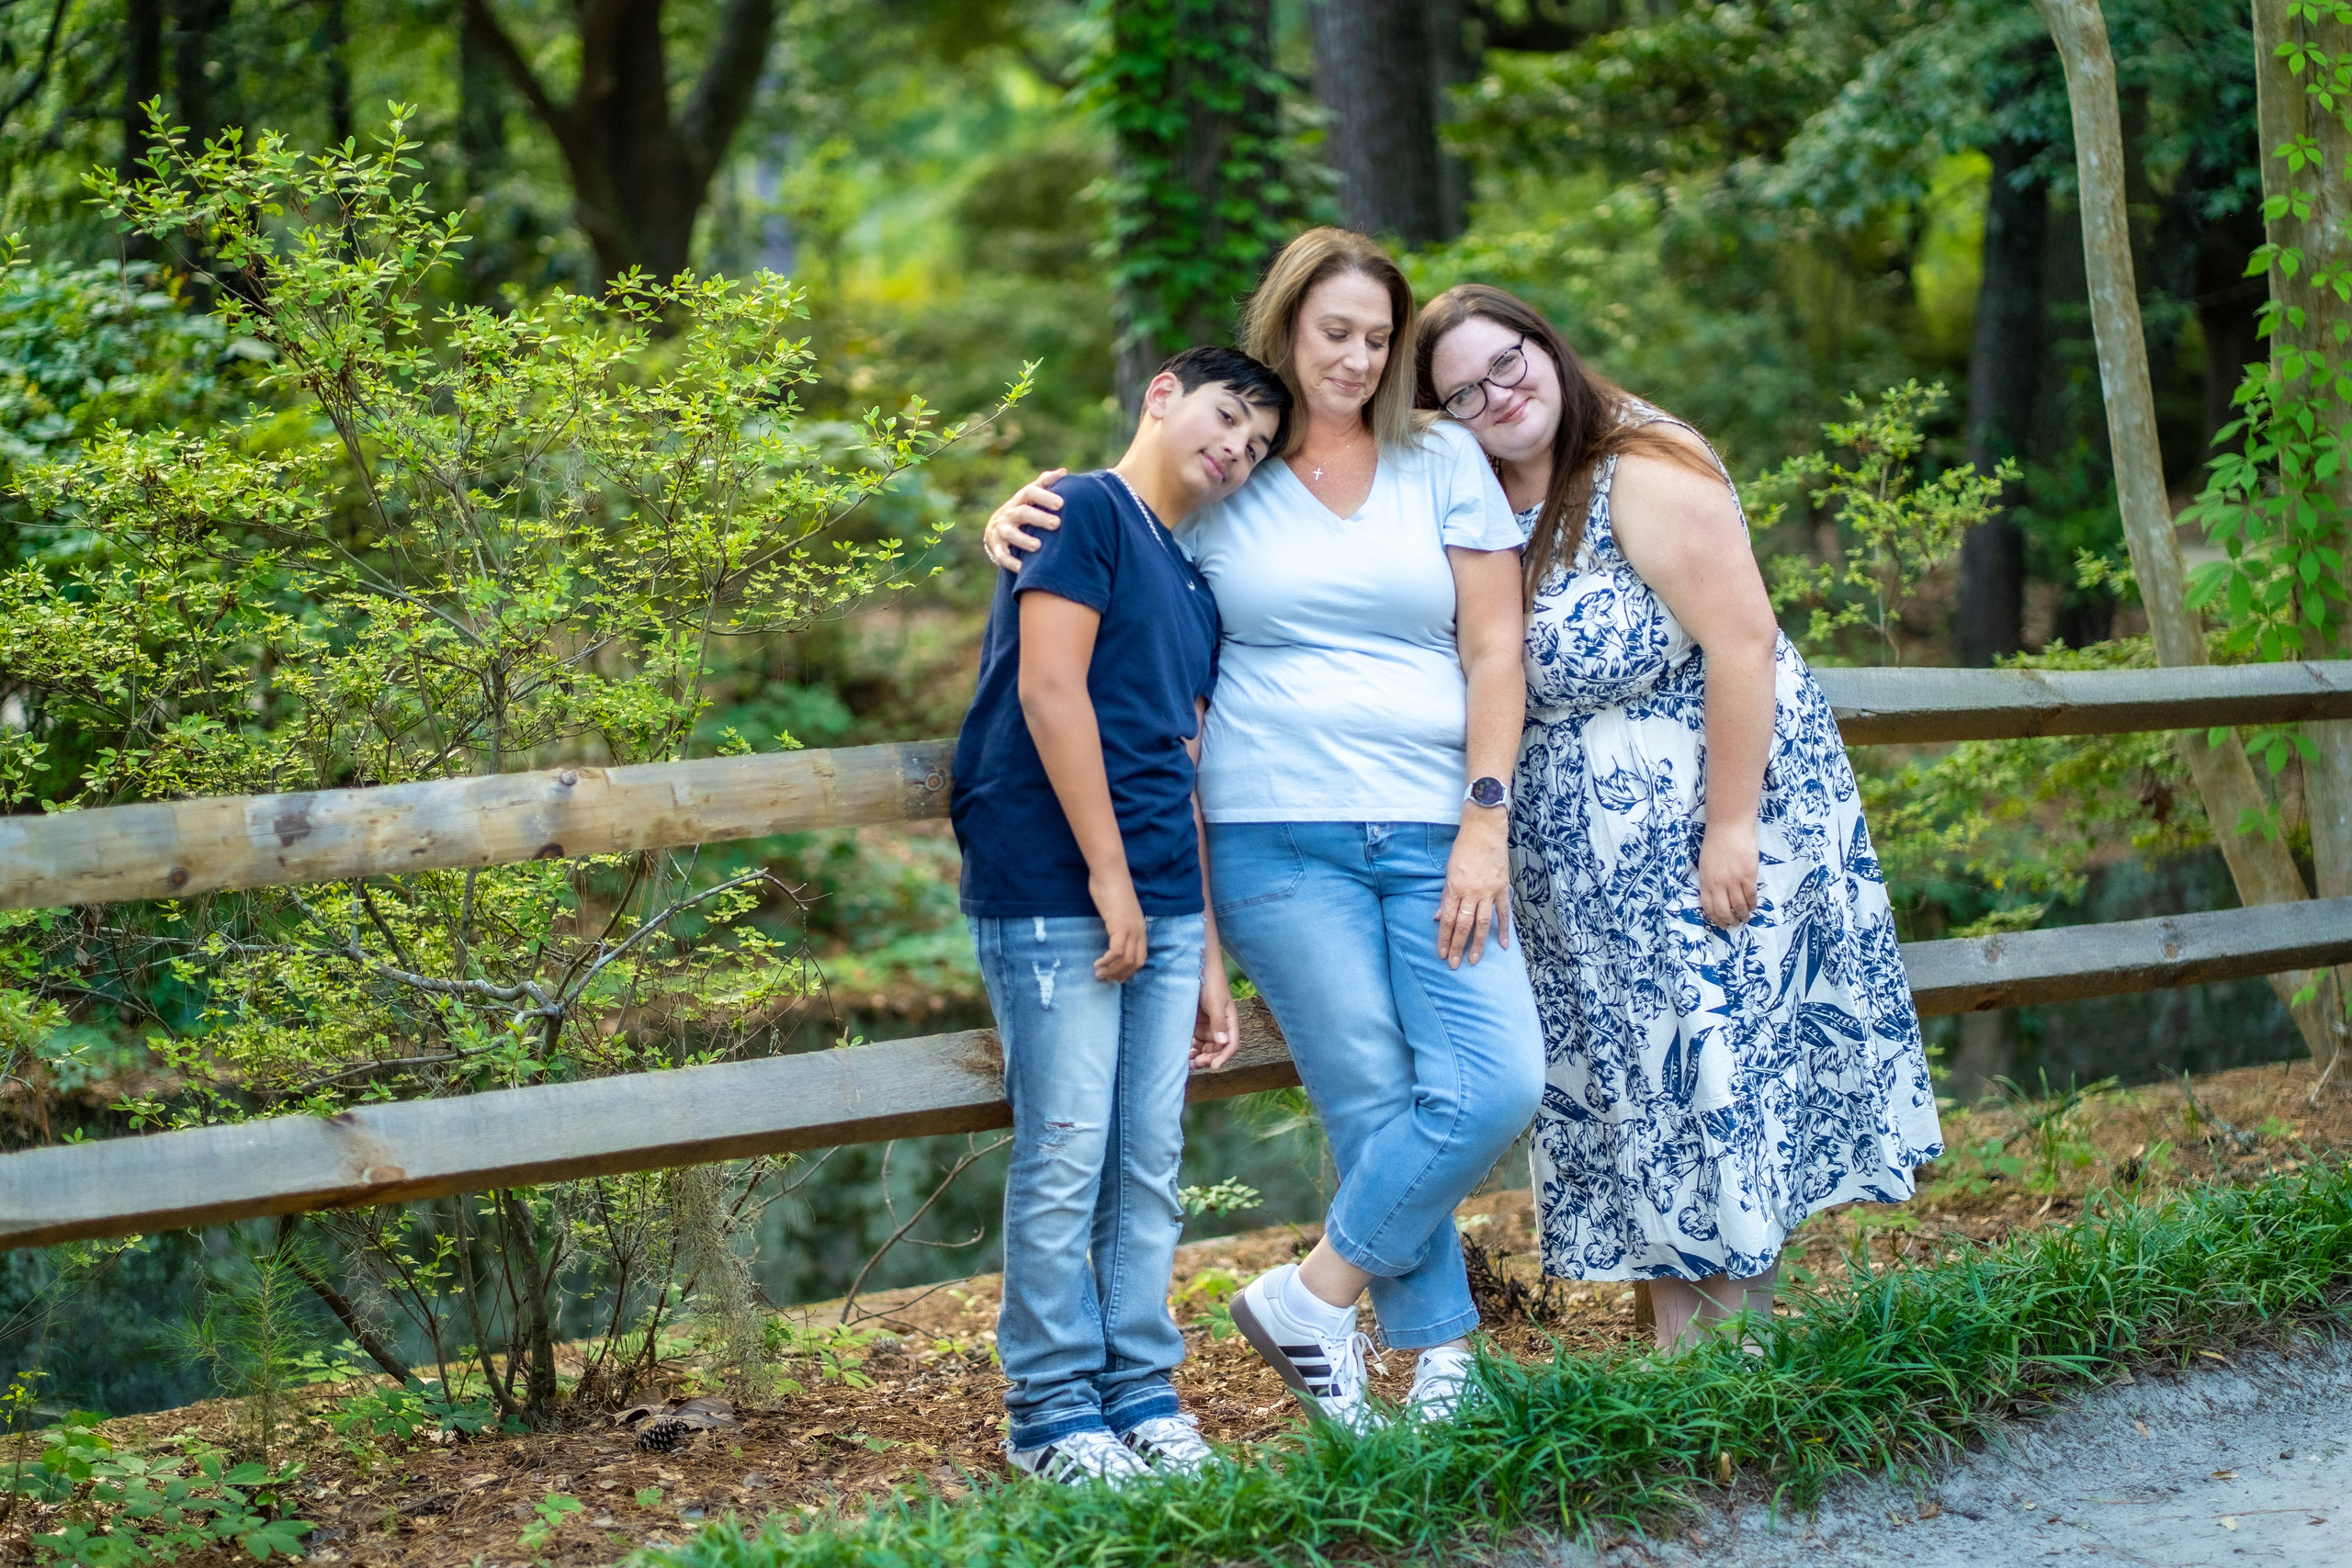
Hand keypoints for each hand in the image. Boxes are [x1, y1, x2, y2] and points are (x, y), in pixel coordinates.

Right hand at [983, 468, 1068, 570]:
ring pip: (1010, 533)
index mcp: (1021, 499)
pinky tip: (1022, 568)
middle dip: (1039, 518)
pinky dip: (1011, 562)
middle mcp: (1009, 513)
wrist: (996, 530)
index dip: (1044, 496)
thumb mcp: (1031, 497)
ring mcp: (1001, 530)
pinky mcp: (996, 547)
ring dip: (1023, 540)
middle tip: (1056, 524)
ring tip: (1038, 546)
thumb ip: (1045, 484)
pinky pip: (1002, 555)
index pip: (1031, 492)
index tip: (1061, 503)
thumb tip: (1063, 471)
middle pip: (1023, 512)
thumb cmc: (1023, 510)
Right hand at [1090, 871, 1146, 981]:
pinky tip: (1098, 963)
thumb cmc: (1111, 888)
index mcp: (1141, 928)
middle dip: (1120, 975)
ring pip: (1126, 960)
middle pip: (1135, 963)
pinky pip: (1116, 952)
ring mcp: (1131, 929)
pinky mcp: (1120, 926)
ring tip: (1098, 974)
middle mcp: (1139, 931)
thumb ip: (1119, 924)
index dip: (1129, 971)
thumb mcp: (1118, 911)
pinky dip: (1107, 961)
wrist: (1110, 873)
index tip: (1115, 977)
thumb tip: (1113, 935)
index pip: (1140, 958)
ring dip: (1112, 971)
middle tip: (1105, 979)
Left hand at [1192, 961, 1239, 1070]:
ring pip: (1205, 1049)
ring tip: (1187, 1063)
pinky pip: (1194, 1043)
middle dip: (1208, 1059)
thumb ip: (1219, 1022)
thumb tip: (1223, 1043)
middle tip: (1196, 1064)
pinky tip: (1183, 1055)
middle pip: (1217, 1050)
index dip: (1224, 1058)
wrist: (1196, 969)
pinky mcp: (1195, 1025)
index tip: (1213, 1067)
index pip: (1231, 1045)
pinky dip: (1190, 1050)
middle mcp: (1220, 1027)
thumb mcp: (1215, 1003)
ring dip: (1198, 1058)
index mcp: (1229, 1022)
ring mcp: (1207, 1027)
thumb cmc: (1211, 983)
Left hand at [1437, 814, 1512, 967]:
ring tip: (1475, 960)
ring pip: (1483, 923)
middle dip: (1458, 946)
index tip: (1442, 954)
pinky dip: (1504, 930)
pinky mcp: (1502, 888)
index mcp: (1455, 887)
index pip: (1448, 920)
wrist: (1485, 830)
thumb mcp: (1448, 871)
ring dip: (1479, 944)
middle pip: (1464, 925)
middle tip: (1454, 964)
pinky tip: (1504, 945)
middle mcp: (1472, 892)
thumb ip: (1445, 897)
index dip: (1444, 938)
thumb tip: (1439, 918)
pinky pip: (1504, 913)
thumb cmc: (1463, 849)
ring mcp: (1489, 891)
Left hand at [1698, 818, 1759, 928]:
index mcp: (1705, 882)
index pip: (1708, 907)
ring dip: (1743, 915)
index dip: (1715, 918)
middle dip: (1730, 921)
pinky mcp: (1748, 876)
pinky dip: (1752, 904)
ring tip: (1745, 918)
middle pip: (1723, 911)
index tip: (1721, 923)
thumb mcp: (1705, 865)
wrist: (1728, 827)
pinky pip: (1751, 896)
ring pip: (1739, 906)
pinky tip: (1753, 906)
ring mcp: (1733, 881)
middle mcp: (1718, 884)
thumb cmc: (1716, 844)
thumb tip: (1717, 896)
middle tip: (1735, 923)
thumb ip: (1710, 881)